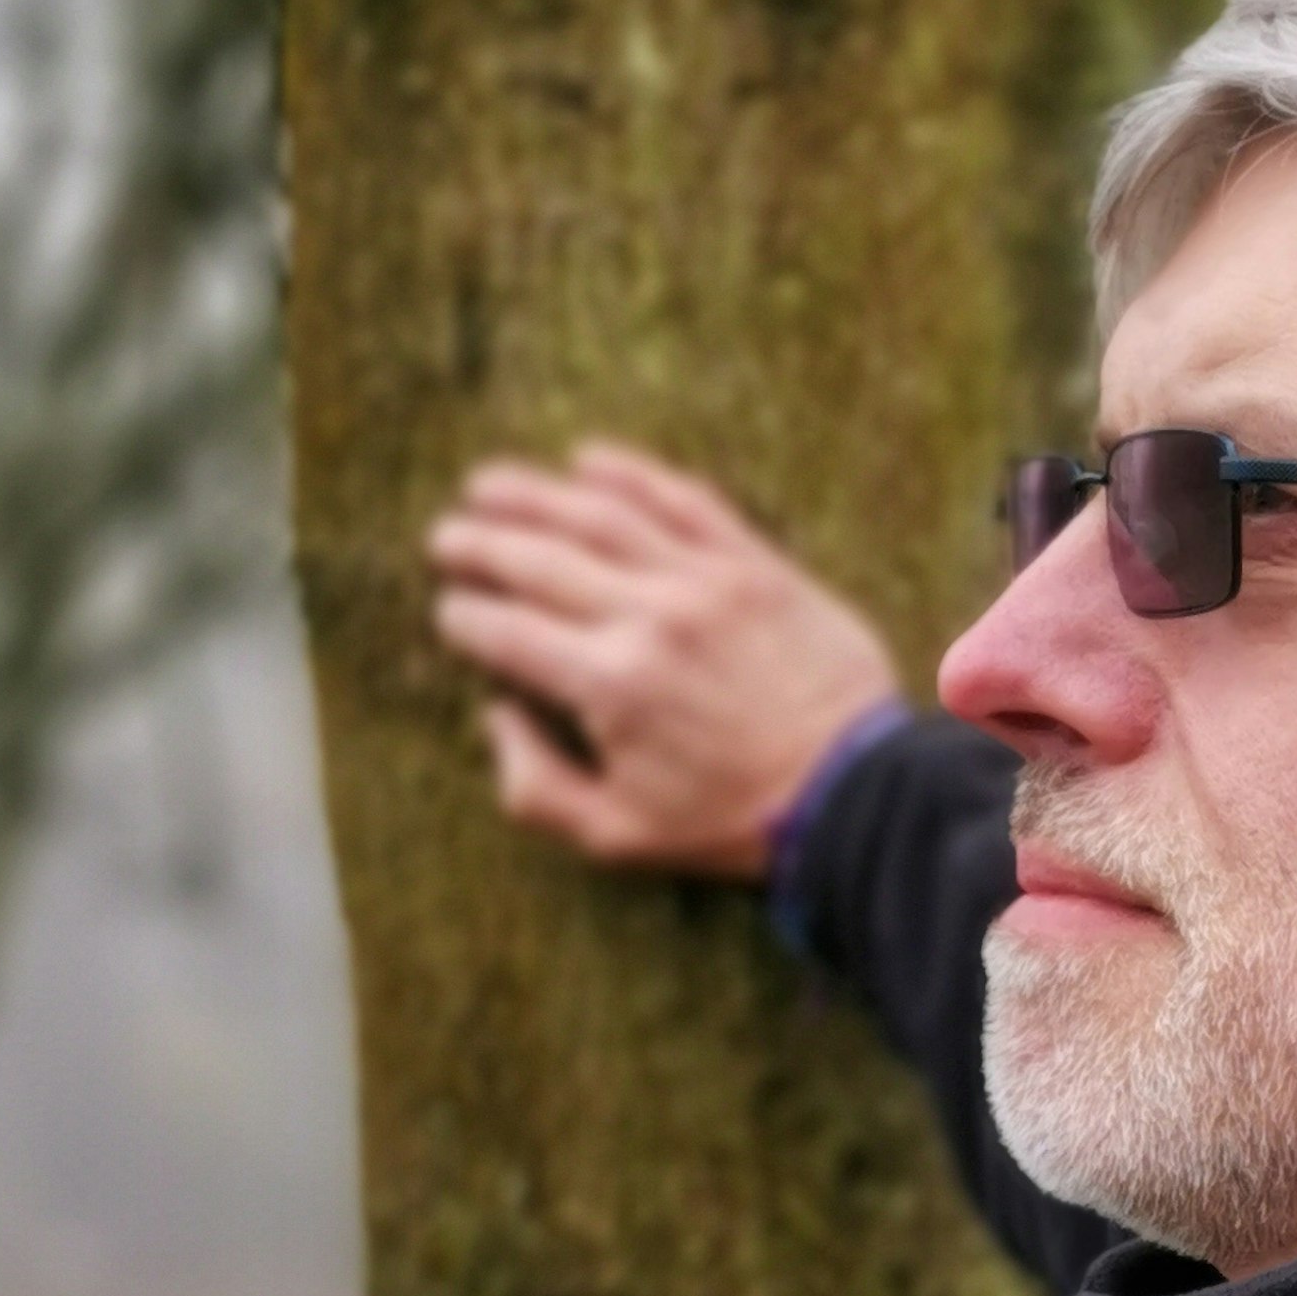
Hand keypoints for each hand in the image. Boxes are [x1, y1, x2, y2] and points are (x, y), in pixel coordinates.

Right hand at [426, 444, 903, 878]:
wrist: (852, 793)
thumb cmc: (731, 823)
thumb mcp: (616, 835)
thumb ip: (535, 786)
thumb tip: (496, 717)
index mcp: (608, 684)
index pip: (509, 632)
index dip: (466, 619)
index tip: (447, 612)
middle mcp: (648, 616)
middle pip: (540, 560)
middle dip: (481, 545)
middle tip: (444, 535)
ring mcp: (704, 579)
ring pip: (600, 515)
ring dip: (534, 494)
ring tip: (488, 484)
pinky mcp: (753, 562)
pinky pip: (681, 499)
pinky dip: (631, 474)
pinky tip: (588, 459)